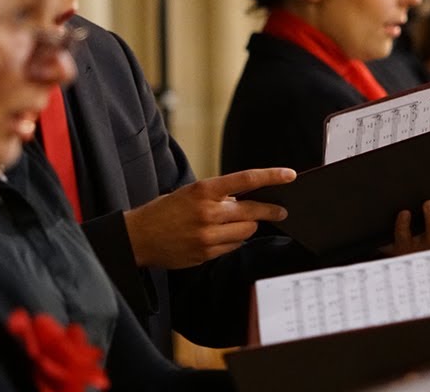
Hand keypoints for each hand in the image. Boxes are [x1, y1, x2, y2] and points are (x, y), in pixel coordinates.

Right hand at [123, 167, 295, 268]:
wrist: (139, 237)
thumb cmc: (165, 210)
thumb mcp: (190, 193)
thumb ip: (218, 196)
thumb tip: (246, 200)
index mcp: (204, 190)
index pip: (246, 180)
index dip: (271, 176)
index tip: (290, 175)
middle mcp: (208, 212)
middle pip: (253, 211)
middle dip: (270, 210)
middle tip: (281, 210)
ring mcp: (207, 236)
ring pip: (246, 231)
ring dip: (247, 226)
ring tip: (236, 222)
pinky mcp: (206, 254)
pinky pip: (233, 247)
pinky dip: (234, 241)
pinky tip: (222, 236)